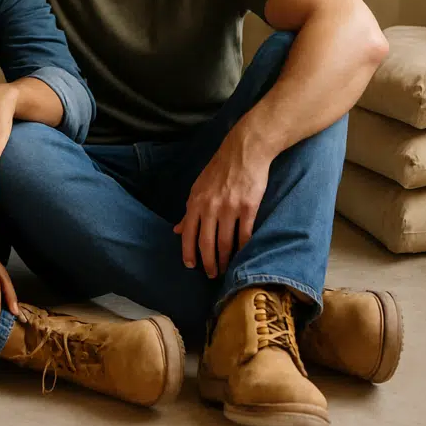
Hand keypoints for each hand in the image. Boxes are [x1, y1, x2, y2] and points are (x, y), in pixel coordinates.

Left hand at [174, 125, 271, 277]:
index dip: (188, 253)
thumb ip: (189, 211)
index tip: (190, 266)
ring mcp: (229, 208)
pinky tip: (243, 256)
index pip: (188, 234)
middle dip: (208, 262)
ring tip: (226, 269)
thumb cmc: (220, 169)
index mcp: (195, 202)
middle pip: (206, 243)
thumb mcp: (198, 188)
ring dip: (225, 259)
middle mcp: (210, 207)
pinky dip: (243, 249)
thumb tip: (177, 230)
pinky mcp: (248, 207)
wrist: (244, 151)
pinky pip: (245, 234)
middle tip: (211, 274)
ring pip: (225, 242)